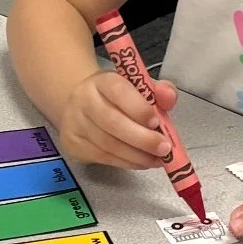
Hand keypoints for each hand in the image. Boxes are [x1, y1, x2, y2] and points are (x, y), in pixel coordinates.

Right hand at [55, 70, 177, 169]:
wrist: (81, 106)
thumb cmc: (118, 97)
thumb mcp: (139, 87)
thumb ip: (159, 90)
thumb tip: (168, 96)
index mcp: (103, 81)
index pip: (119, 91)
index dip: (139, 108)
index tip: (157, 121)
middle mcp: (84, 99)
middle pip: (112, 122)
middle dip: (142, 138)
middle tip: (164, 148)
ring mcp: (75, 123)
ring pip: (108, 144)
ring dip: (137, 155)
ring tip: (158, 159)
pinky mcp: (73, 144)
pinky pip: (103, 157)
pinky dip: (127, 163)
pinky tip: (142, 162)